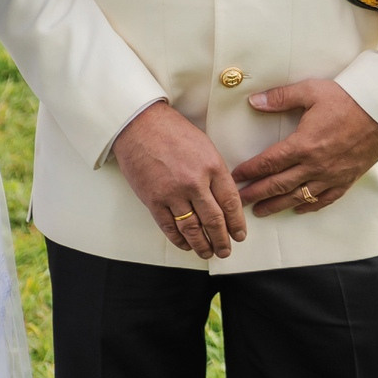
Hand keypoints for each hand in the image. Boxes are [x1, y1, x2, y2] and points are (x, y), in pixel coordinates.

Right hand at [111, 103, 245, 259]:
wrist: (138, 124)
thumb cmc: (171, 131)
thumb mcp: (204, 146)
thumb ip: (215, 172)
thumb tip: (225, 199)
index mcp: (212, 166)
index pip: (231, 203)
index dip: (237, 223)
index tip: (239, 234)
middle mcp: (194, 182)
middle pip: (214, 221)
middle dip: (222, 240)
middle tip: (225, 250)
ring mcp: (173, 193)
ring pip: (193, 229)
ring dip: (202, 245)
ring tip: (208, 253)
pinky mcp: (153, 200)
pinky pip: (169, 227)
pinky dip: (179, 240)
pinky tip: (185, 244)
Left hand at [231, 79, 377, 217]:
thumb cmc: (347, 98)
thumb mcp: (310, 91)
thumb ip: (280, 98)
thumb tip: (253, 101)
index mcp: (303, 144)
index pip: (269, 163)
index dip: (250, 171)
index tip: (235, 177)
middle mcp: (316, 165)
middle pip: (279, 185)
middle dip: (256, 194)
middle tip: (239, 202)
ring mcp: (332, 175)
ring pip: (299, 196)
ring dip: (278, 205)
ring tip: (261, 211)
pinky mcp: (348, 179)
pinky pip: (326, 199)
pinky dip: (309, 206)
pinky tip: (298, 209)